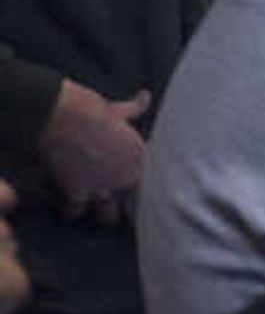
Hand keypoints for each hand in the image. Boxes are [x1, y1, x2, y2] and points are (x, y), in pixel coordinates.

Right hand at [40, 80, 147, 221]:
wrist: (62, 118)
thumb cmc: (91, 110)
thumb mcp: (117, 109)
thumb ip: (134, 108)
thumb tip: (145, 97)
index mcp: (139, 156)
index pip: (153, 184)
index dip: (148, 193)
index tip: (146, 198)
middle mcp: (126, 176)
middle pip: (134, 207)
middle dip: (129, 210)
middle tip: (124, 212)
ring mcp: (103, 187)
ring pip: (108, 217)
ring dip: (103, 215)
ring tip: (101, 215)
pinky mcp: (77, 193)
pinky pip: (74, 213)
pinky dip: (70, 212)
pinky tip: (69, 210)